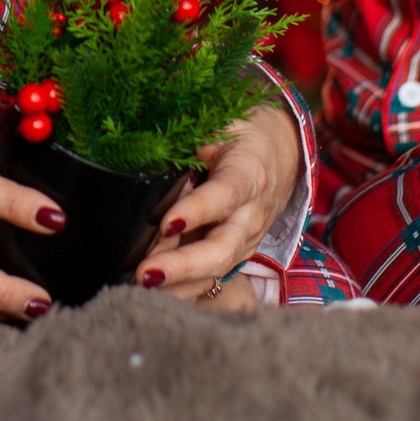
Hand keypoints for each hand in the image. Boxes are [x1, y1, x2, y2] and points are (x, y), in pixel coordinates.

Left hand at [138, 104, 297, 307]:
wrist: (280, 153)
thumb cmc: (241, 135)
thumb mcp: (220, 126)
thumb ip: (190, 146)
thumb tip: (150, 167)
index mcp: (249, 173)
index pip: (224, 195)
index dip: (197, 210)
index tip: (167, 222)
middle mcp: (252, 214)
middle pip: (222, 248)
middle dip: (183, 265)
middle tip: (144, 274)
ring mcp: (246, 239)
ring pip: (215, 269)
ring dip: (177, 284)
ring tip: (139, 288)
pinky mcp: (236, 253)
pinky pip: (209, 276)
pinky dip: (180, 289)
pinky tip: (149, 295)